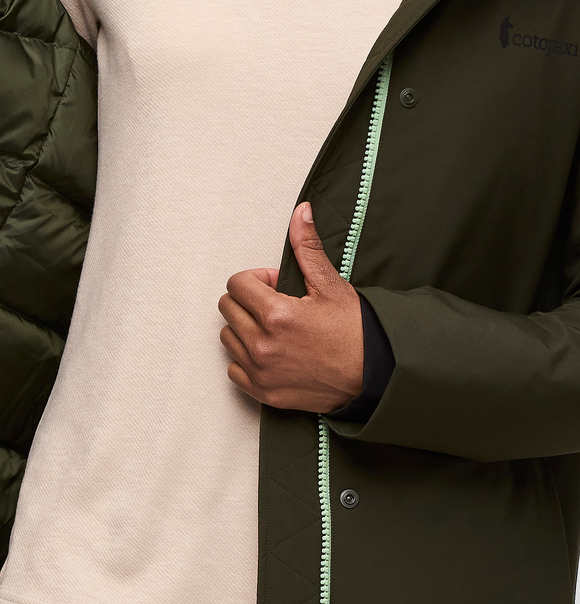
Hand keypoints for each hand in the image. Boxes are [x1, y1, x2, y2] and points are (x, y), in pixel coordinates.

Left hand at [218, 202, 363, 412]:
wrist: (375, 376)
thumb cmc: (356, 331)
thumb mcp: (331, 285)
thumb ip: (308, 248)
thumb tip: (301, 212)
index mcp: (276, 315)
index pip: (236, 284)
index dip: (256, 280)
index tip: (276, 286)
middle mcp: (262, 345)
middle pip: (227, 308)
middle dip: (247, 300)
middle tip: (276, 305)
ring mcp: (261, 371)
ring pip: (228, 337)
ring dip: (244, 328)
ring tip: (274, 329)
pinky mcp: (263, 392)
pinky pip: (233, 369)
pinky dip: (245, 359)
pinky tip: (270, 352)